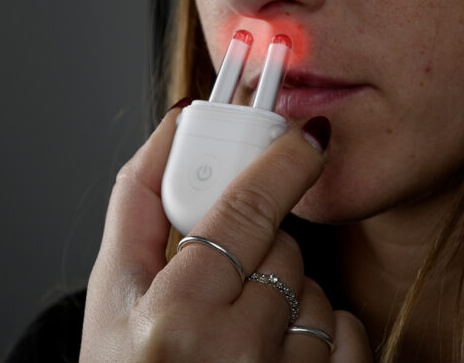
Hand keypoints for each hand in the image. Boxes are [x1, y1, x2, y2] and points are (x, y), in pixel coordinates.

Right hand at [80, 106, 371, 361]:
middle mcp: (234, 354)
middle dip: (259, 252)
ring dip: (287, 296)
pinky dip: (321, 330)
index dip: (283, 164)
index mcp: (175, 319)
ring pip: (317, 290)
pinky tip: (279, 350)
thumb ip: (140, 199)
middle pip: (285, 250)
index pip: (248, 212)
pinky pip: (347, 330)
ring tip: (243, 330)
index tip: (310, 138)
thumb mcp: (115, 288)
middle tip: (224, 283)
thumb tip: (179, 123)